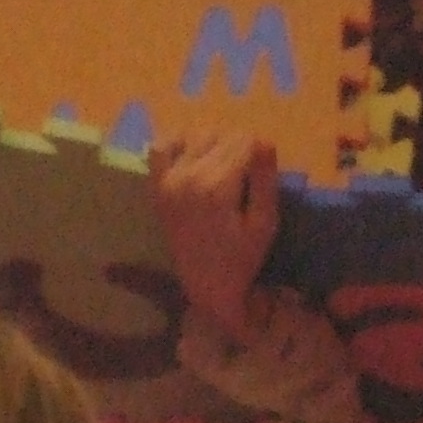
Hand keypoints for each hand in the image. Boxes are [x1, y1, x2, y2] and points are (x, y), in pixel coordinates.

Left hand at [151, 131, 280, 344]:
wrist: (206, 286)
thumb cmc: (241, 258)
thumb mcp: (265, 222)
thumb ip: (265, 179)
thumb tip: (264, 140)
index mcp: (217, 187)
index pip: (246, 140)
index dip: (259, 153)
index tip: (260, 176)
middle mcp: (188, 177)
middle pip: (224, 135)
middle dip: (240, 150)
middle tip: (244, 179)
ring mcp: (168, 180)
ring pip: (198, 136)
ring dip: (215, 146)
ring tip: (222, 172)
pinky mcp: (157, 187)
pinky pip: (161, 147)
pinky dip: (178, 144)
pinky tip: (193, 158)